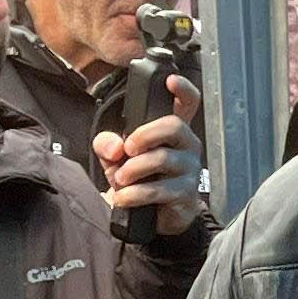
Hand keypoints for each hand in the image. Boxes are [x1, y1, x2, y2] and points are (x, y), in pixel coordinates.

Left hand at [95, 75, 205, 220]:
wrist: (156, 218)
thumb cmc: (142, 180)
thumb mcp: (118, 158)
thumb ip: (108, 145)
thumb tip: (113, 147)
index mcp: (172, 132)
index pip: (187, 103)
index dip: (182, 89)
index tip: (170, 80)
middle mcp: (186, 146)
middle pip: (174, 126)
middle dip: (144, 135)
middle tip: (127, 149)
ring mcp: (189, 170)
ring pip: (163, 158)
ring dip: (134, 169)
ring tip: (120, 179)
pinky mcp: (186, 194)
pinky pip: (159, 189)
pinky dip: (134, 194)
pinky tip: (123, 198)